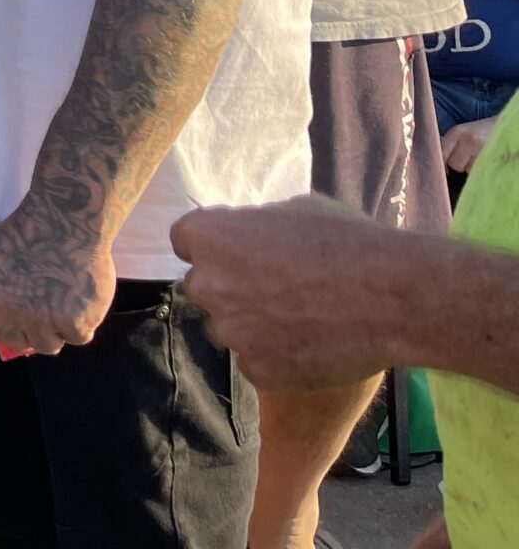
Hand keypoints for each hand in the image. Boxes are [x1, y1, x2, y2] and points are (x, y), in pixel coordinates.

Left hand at [0, 199, 115, 355]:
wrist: (67, 222)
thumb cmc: (33, 230)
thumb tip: (10, 315)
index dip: (5, 328)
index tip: (19, 322)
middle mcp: (9, 312)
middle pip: (19, 341)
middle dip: (33, 332)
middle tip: (48, 314)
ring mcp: (41, 321)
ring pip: (49, 346)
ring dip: (58, 331)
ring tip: (67, 304)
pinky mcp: (73, 324)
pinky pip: (78, 337)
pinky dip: (84, 323)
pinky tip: (84, 300)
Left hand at [172, 195, 410, 389]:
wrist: (394, 297)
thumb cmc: (348, 241)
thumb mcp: (295, 210)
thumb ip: (256, 224)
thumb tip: (247, 232)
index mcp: (208, 236)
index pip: (186, 241)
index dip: (214, 247)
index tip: (239, 254)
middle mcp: (208, 284)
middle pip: (203, 288)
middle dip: (230, 288)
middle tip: (275, 291)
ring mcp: (231, 331)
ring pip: (227, 330)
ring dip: (251, 326)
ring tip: (301, 319)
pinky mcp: (257, 370)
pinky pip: (255, 363)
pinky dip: (276, 359)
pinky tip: (312, 346)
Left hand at [445, 114, 499, 172]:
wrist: (503, 127)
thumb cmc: (478, 131)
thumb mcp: (461, 132)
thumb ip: (447, 143)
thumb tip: (432, 157)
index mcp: (458, 132)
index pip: (441, 152)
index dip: (440, 163)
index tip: (441, 169)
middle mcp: (470, 140)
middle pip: (454, 164)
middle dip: (457, 164)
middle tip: (465, 158)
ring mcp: (483, 150)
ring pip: (467, 170)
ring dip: (469, 168)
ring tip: (476, 158)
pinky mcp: (493, 159)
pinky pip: (479, 172)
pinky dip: (479, 170)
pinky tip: (483, 162)